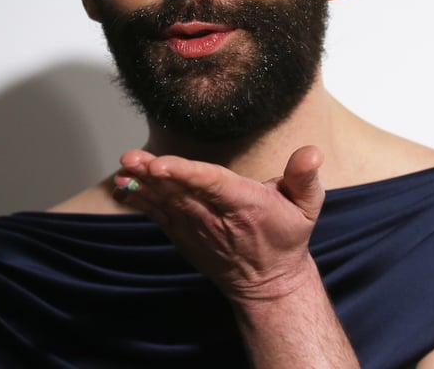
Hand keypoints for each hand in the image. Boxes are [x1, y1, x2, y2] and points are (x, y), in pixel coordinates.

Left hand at [113, 146, 325, 303]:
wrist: (267, 281)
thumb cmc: (286, 236)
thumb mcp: (307, 206)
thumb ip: (305, 177)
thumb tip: (311, 152)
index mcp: (244, 204)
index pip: (211, 184)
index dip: (185, 173)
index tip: (161, 164)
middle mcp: (215, 217)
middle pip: (180, 191)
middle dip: (154, 175)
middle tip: (132, 158)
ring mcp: (195, 227)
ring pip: (165, 202)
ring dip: (142, 184)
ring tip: (123, 167)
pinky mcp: (182, 233)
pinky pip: (158, 214)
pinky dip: (139, 199)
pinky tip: (121, 185)